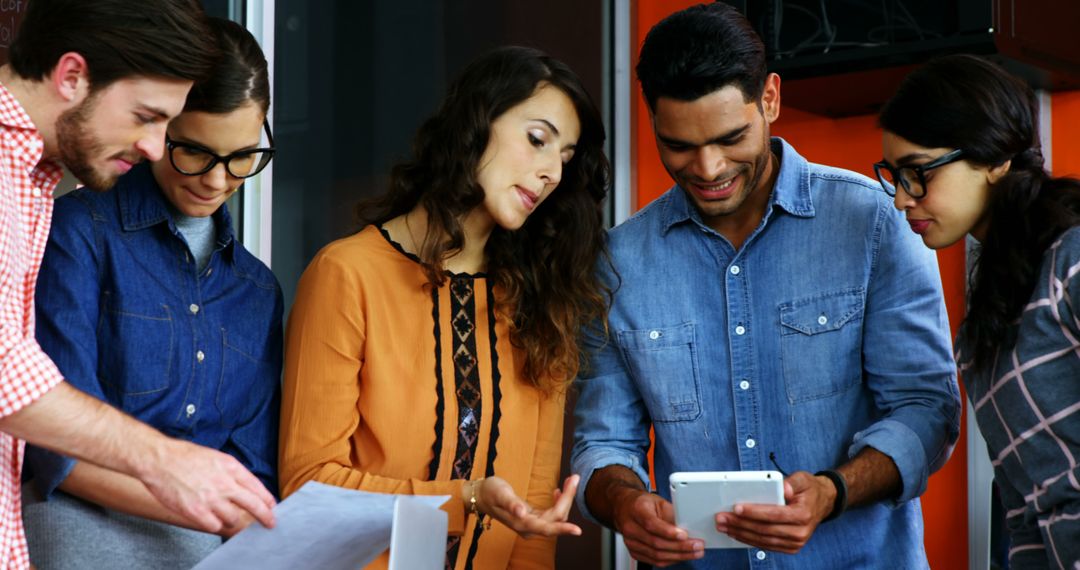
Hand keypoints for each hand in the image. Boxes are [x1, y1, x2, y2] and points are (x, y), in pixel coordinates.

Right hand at [139, 438, 276, 533]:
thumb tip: (245, 486)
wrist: (159, 459)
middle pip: (254, 506)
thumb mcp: (216, 457)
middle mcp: (225, 483)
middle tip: (269, 523)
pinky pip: (214, 526)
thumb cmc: (184, 456)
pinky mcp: (196, 511)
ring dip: (231, 519)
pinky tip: (209, 518)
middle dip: (265, 517)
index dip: (267, 500)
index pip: (258, 488)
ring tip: (223, 514)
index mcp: (231, 467)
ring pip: (234, 519)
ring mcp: (211, 499)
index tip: (271, 507)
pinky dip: (214, 524)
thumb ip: (231, 472)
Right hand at [468, 475, 582, 538]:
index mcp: (522, 524)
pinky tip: (558, 491)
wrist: (480, 495)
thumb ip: (511, 503)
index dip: (564, 528)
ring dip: (566, 498)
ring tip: (571, 479)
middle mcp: (528, 527)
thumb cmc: (489, 492)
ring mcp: (531, 524)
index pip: (548, 527)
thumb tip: (522, 512)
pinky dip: (559, 501)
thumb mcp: (500, 494)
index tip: (579, 529)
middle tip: (575, 477)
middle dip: (568, 499)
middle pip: (556, 518)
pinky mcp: (533, 518)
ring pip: (557, 515)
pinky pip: (552, 513)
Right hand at [610, 487, 703, 566]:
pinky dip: (671, 560)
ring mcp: (630, 542)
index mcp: (637, 510)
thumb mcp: (658, 501)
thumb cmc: (642, 504)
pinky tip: (682, 556)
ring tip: (694, 553)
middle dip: (680, 547)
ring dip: (679, 556)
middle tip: (697, 545)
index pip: (651, 524)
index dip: (668, 532)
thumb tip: (688, 526)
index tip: (684, 535)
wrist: (625, 508)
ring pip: (656, 555)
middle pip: (656, 543)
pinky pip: (654, 561)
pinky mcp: (634, 552)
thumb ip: (672, 513)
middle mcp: (630, 527)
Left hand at [714, 471, 834, 553]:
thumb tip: (782, 487)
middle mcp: (800, 532)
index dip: (754, 512)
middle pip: (764, 529)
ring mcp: (795, 542)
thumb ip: (792, 482)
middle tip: (722, 518)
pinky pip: (766, 545)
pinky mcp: (790, 547)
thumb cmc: (808, 490)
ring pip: (763, 540)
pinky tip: (736, 533)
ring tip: (724, 526)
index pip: (774, 514)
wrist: (822, 503)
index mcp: (803, 514)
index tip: (736, 508)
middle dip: (740, 524)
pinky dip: (749, 540)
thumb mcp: (803, 479)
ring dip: (740, 534)